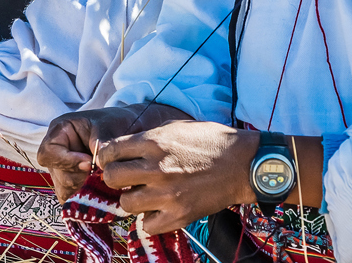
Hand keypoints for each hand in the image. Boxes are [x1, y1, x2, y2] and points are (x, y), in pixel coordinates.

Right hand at [38, 104, 192, 201]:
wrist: (134, 128)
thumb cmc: (120, 122)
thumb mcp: (110, 128)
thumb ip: (101, 146)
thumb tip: (96, 167)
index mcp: (60, 130)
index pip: (47, 153)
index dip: (65, 161)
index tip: (88, 163)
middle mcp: (58, 150)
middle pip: (56, 174)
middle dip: (77, 178)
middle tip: (99, 174)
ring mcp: (65, 167)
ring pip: (63, 188)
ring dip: (82, 189)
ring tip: (102, 182)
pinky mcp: (75, 181)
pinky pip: (73, 196)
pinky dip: (86, 196)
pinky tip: (101, 190)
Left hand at [98, 121, 258, 233]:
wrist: (244, 164)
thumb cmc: (210, 141)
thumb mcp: (174, 127)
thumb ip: (145, 138)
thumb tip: (120, 148)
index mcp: (153, 142)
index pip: (107, 153)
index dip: (107, 158)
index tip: (115, 161)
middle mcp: (157, 168)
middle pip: (111, 178)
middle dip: (116, 178)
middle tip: (128, 178)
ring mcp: (168, 194)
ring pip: (126, 204)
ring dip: (132, 199)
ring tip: (145, 194)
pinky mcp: (180, 214)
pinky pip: (147, 225)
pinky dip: (150, 219)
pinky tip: (159, 209)